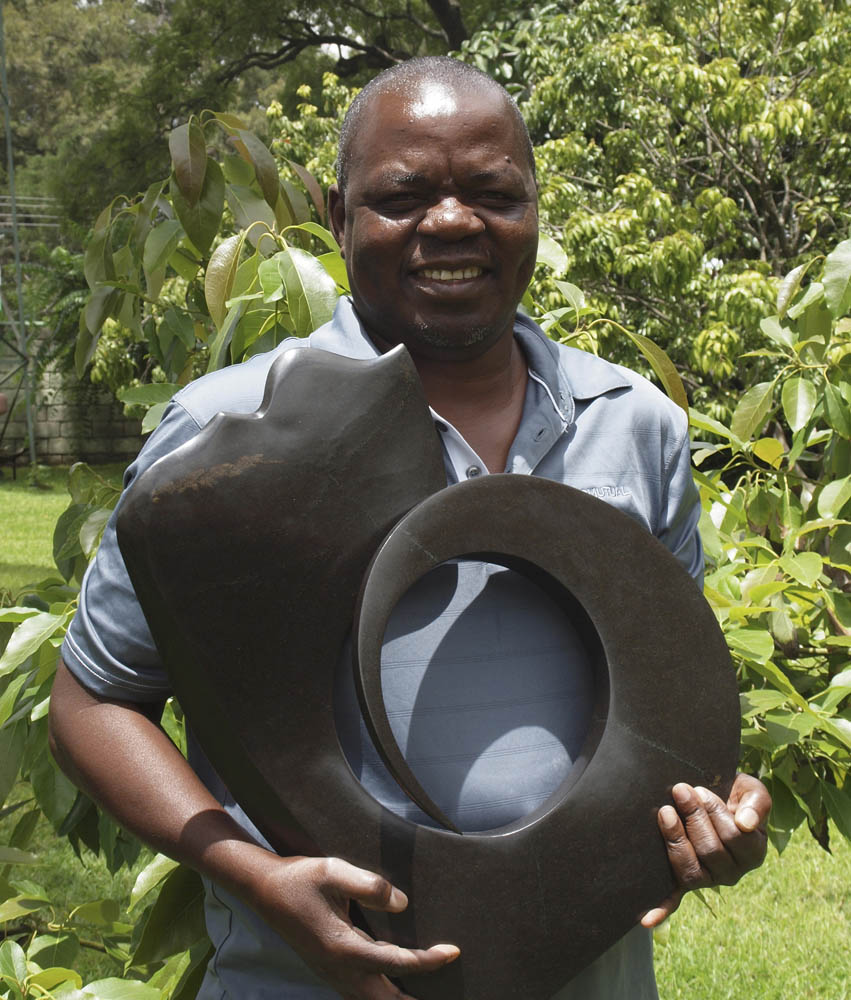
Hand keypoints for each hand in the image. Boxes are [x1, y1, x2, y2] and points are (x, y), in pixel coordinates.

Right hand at [243, 853, 458, 998]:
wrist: (265, 890)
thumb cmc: (301, 877)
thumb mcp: (334, 870)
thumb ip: (370, 886)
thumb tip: (403, 904)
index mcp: (343, 947)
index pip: (396, 963)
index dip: (427, 961)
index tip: (452, 952)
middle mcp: (338, 969)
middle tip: (446, 994)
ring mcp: (331, 973)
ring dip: (396, 999)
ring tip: (422, 994)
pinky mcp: (328, 969)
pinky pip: (359, 992)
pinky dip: (381, 994)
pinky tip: (392, 983)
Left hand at [641, 772, 769, 927]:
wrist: (712, 795)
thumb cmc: (734, 795)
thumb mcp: (752, 790)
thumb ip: (757, 803)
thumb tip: (746, 823)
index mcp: (753, 852)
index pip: (735, 836)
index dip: (714, 812)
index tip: (699, 789)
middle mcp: (732, 873)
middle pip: (711, 851)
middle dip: (693, 817)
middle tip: (680, 790)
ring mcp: (707, 879)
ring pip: (691, 869)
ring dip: (675, 839)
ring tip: (665, 811)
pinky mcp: (684, 882)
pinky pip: (675, 899)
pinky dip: (662, 910)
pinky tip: (646, 920)